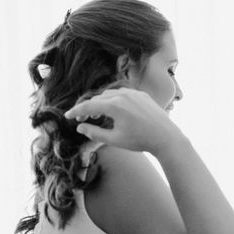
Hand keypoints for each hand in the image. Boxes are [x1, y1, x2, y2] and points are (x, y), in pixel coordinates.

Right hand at [65, 87, 182, 154]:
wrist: (165, 137)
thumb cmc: (139, 140)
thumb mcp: (114, 140)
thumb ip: (94, 133)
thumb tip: (80, 127)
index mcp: (114, 106)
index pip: (88, 106)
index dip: (76, 111)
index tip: (67, 116)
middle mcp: (122, 95)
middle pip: (97, 98)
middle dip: (88, 108)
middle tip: (81, 119)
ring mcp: (133, 92)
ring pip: (109, 94)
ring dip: (100, 103)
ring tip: (97, 115)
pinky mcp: (141, 94)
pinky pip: (122, 93)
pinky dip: (113, 100)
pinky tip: (113, 110)